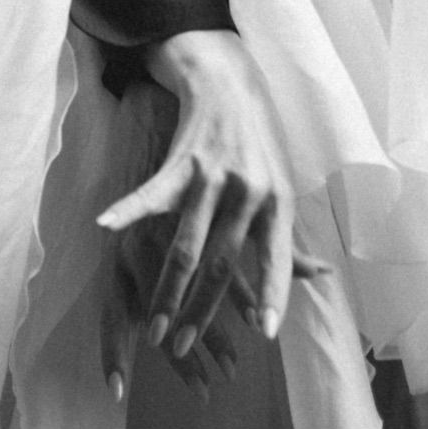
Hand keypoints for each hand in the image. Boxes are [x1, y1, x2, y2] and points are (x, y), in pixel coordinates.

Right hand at [96, 29, 296, 365]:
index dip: (272, 294)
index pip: (275, 257)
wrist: (228, 80)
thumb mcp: (281, 186)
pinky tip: (107, 229)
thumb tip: (320, 276)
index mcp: (277, 201)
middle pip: (222, 263)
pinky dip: (128, 210)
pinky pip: (151, 194)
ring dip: (167, 291)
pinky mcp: (181, 161)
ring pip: (186, 245)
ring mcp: (212, 176)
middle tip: (181, 348)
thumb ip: (288, 238)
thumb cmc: (259, 141)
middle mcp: (247, 191)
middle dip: (201, 311)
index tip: (264, 333)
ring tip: (153, 328)